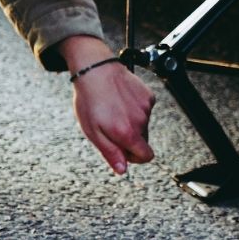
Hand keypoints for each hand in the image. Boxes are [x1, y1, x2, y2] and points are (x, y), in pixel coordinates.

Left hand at [60, 36, 155, 174]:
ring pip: (143, 124)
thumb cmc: (90, 100)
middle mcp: (141, 122)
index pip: (147, 156)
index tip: (124, 151)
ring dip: (131, 122)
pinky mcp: (148, 96)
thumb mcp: (93, 132)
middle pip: (143, 140)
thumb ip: (111, 153)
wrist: (95, 69)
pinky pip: (145, 110)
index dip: (135, 158)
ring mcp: (146, 108)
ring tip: (113, 109)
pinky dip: (135, 108)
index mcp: (127, 133)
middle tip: (111, 126)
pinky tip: (120, 99)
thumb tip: (122, 170)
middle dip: (130, 138)